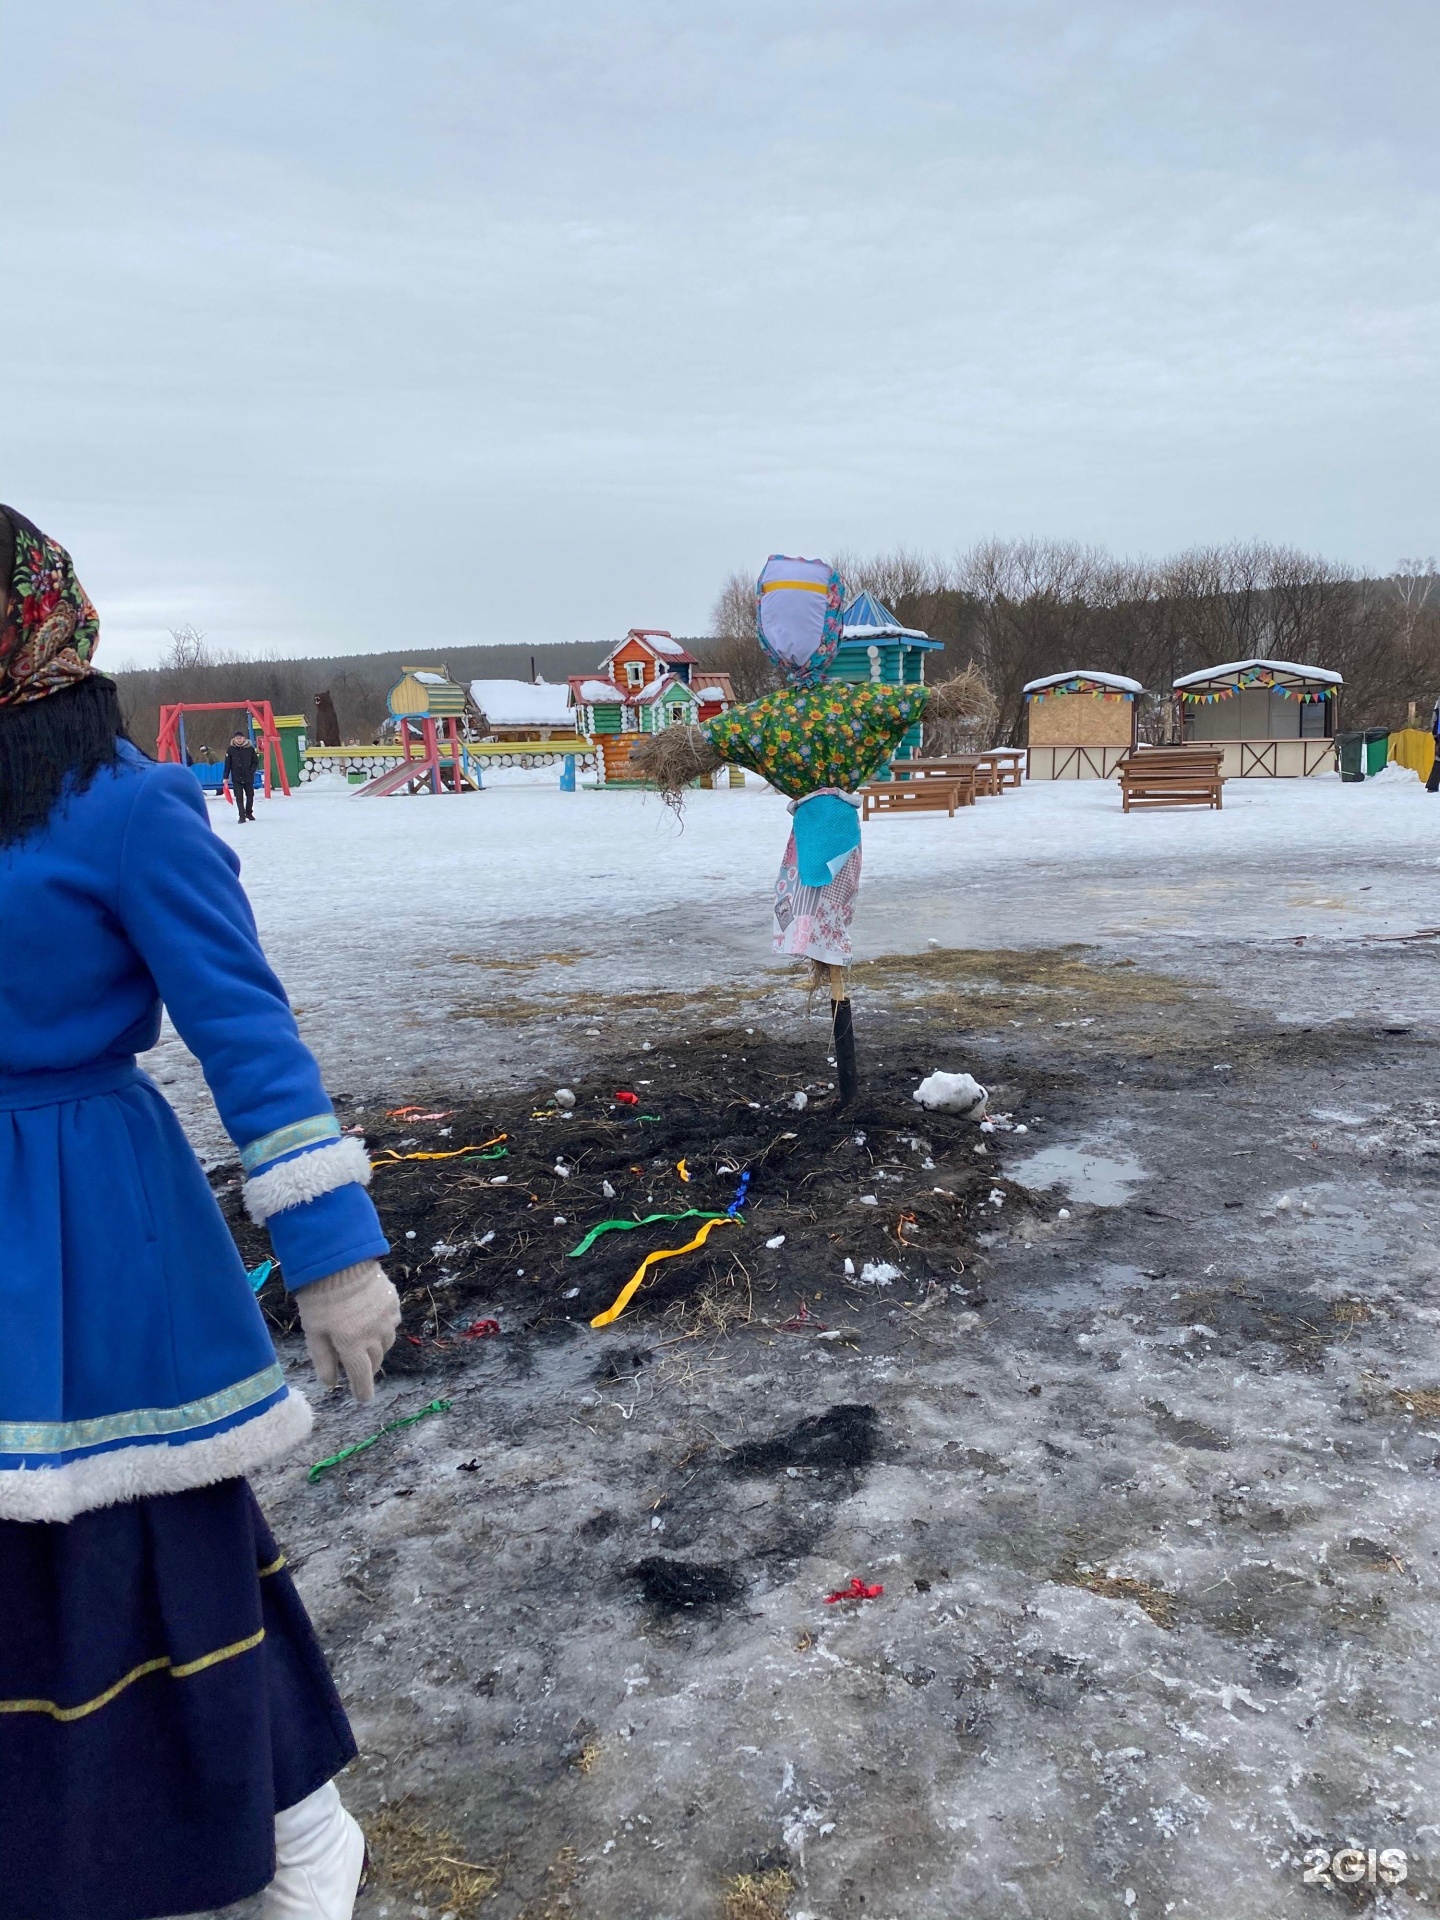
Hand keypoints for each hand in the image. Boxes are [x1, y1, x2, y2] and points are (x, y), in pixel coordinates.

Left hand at [295, 1260, 401, 1402]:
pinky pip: (392, 1324)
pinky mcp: (394, 1304)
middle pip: (375, 1362)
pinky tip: (372, 1321)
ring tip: (364, 1342)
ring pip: (386, 1344)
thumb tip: (330, 1384)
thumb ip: (323, 1360)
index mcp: (351, 1345)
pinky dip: (383, 1329)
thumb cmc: (320, 1298)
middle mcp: (374, 1336)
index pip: (361, 1377)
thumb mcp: (313, 1331)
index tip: (363, 1399)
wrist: (341, 1260)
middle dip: (366, 1368)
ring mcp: (387, 1319)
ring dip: (376, 1349)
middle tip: (356, 1366)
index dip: (363, 1391)